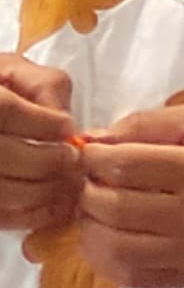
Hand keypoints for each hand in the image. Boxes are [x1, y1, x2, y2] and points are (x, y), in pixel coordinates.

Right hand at [0, 53, 80, 231]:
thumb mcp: (18, 72)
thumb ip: (45, 87)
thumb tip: (65, 125)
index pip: (5, 111)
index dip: (42, 124)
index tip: (68, 130)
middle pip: (3, 156)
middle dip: (46, 162)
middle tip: (73, 159)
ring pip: (1, 191)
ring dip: (42, 192)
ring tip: (69, 183)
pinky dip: (28, 216)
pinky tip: (54, 206)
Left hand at [78, 102, 183, 287]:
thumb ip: (150, 123)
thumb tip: (98, 140)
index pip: (128, 165)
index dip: (96, 158)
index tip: (90, 153)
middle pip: (117, 208)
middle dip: (88, 192)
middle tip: (88, 181)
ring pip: (118, 249)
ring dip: (90, 229)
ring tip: (93, 211)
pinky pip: (132, 277)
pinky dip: (105, 260)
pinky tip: (104, 239)